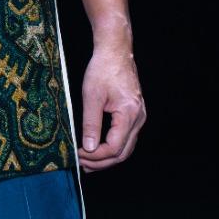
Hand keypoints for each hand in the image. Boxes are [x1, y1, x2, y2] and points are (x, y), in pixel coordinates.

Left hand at [78, 46, 145, 170]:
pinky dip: (113, 146)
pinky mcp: (135, 114)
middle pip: (123, 152)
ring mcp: (139, 117)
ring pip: (126, 147)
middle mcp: (139, 119)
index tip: (79, 154)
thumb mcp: (91, 96)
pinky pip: (126, 137)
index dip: (96, 156)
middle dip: (102, 162)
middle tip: (83, 166)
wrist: (116, 52)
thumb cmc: (103, 69)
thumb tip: (88, 147)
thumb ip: (90, 123)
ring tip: (88, 161)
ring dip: (107, 157)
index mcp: (129, 114)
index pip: (114, 147)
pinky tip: (99, 148)